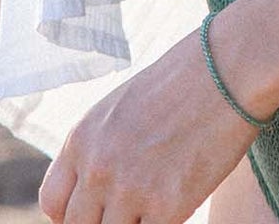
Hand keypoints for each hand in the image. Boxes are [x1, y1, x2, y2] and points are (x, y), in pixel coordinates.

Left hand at [36, 16, 267, 223]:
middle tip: (130, 211)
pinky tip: (175, 204)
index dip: (72, 216)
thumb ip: (101, 146)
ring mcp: (129, 190)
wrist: (226, 69)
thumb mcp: (121, 107)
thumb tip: (97, 185)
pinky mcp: (166, 207)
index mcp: (82, 137)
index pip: (52, 203)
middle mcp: (97, 166)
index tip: (95, 213)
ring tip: (153, 204)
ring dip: (133, 223)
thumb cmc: (181, 82)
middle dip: (102, 223)